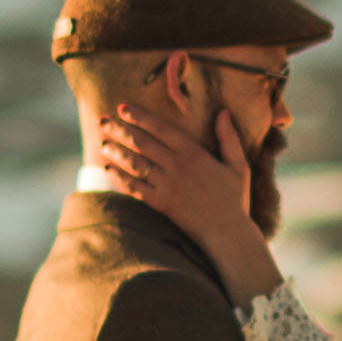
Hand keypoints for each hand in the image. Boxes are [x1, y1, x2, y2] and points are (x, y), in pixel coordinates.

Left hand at [91, 93, 280, 292]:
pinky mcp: (160, 204)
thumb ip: (229, 138)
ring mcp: (167, 186)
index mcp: (195, 154)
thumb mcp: (238, 165)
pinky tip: (107, 168)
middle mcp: (178, 167)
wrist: (227, 233)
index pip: (161, 128)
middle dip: (120, 129)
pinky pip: (135, 187)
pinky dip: (119, 177)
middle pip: (142, 143)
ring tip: (102, 141)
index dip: (140, 116)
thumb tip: (223, 112)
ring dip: (116, 151)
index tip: (123, 107)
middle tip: (102, 120)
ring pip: (135, 163)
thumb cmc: (234, 199)